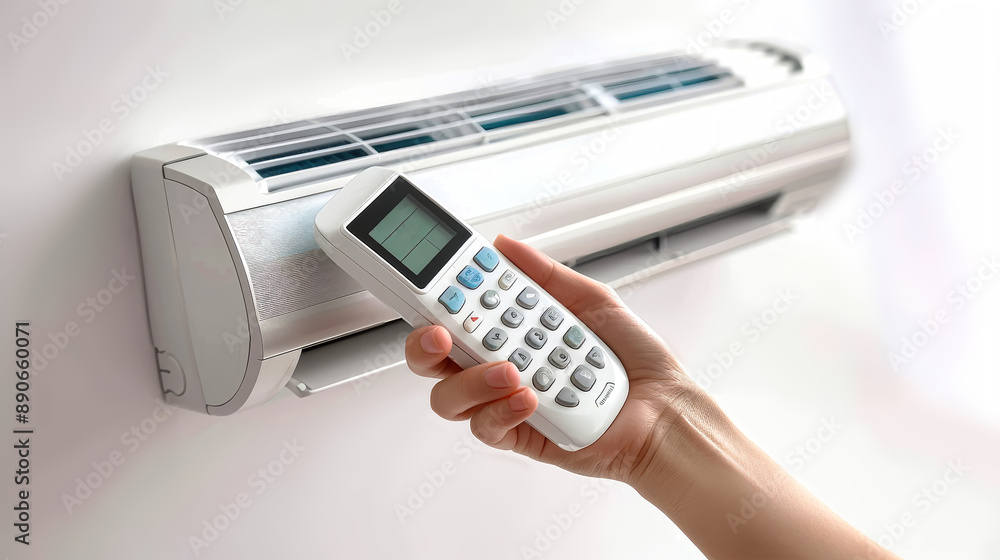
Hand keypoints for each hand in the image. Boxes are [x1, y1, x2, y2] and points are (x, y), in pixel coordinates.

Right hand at [404, 234, 697, 482]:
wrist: (664, 410)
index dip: (433, 299)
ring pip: (449, 397)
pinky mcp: (520, 436)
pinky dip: (503, 409)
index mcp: (510, 331)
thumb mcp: (591, 300)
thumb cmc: (633, 360)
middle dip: (423, 343)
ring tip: (509, 367)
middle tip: (441, 334)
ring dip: (470, 379)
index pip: (454, 314)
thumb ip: (545, 274)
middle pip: (433, 360)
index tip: (435, 282)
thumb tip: (505, 245)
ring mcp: (505, 403)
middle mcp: (498, 367)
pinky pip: (487, 428)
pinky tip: (529, 395)